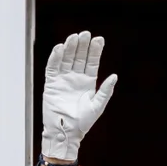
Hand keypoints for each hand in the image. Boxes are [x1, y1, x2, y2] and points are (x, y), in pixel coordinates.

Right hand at [41, 31, 117, 162]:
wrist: (66, 131)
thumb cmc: (83, 122)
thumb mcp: (98, 105)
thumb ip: (106, 91)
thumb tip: (115, 76)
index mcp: (88, 82)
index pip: (91, 62)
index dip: (95, 51)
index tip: (99, 39)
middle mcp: (75, 78)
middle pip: (79, 57)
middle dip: (82, 45)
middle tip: (86, 34)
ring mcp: (63, 79)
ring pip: (66, 59)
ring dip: (69, 47)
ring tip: (75, 37)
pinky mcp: (51, 83)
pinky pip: (52, 67)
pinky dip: (55, 58)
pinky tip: (60, 48)